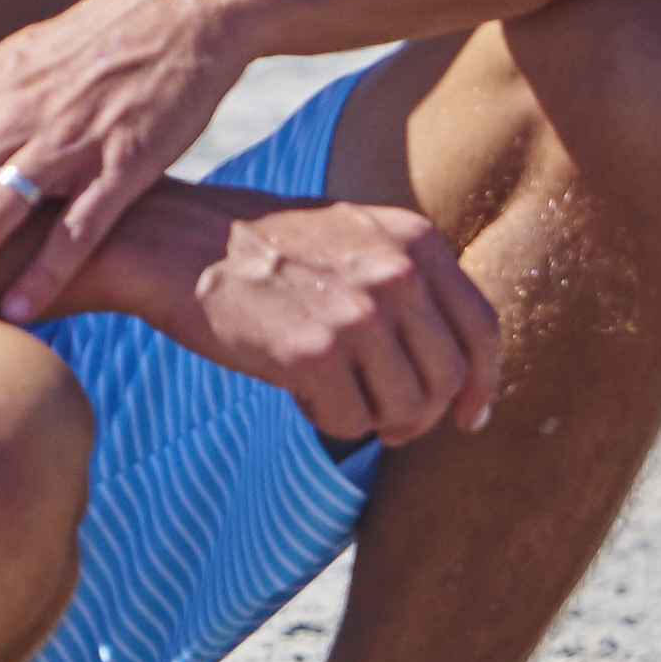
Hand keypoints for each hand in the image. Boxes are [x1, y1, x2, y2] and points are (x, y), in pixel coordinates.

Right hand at [100, 180, 504, 444]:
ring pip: (407, 408)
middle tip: (390, 423)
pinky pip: (352, 424)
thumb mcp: (358, 238)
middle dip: (423, 413)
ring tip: (337, 395)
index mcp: (415, 242)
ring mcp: (357, 313)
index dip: (482, 385)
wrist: (177, 241)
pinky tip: (302, 393)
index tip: (469, 417)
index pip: (482, 329)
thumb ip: (412, 285)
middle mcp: (396, 273)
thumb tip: (462, 373)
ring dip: (376, 420)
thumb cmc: (267, 250)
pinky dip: (330, 422)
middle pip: (449, 379)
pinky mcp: (313, 353)